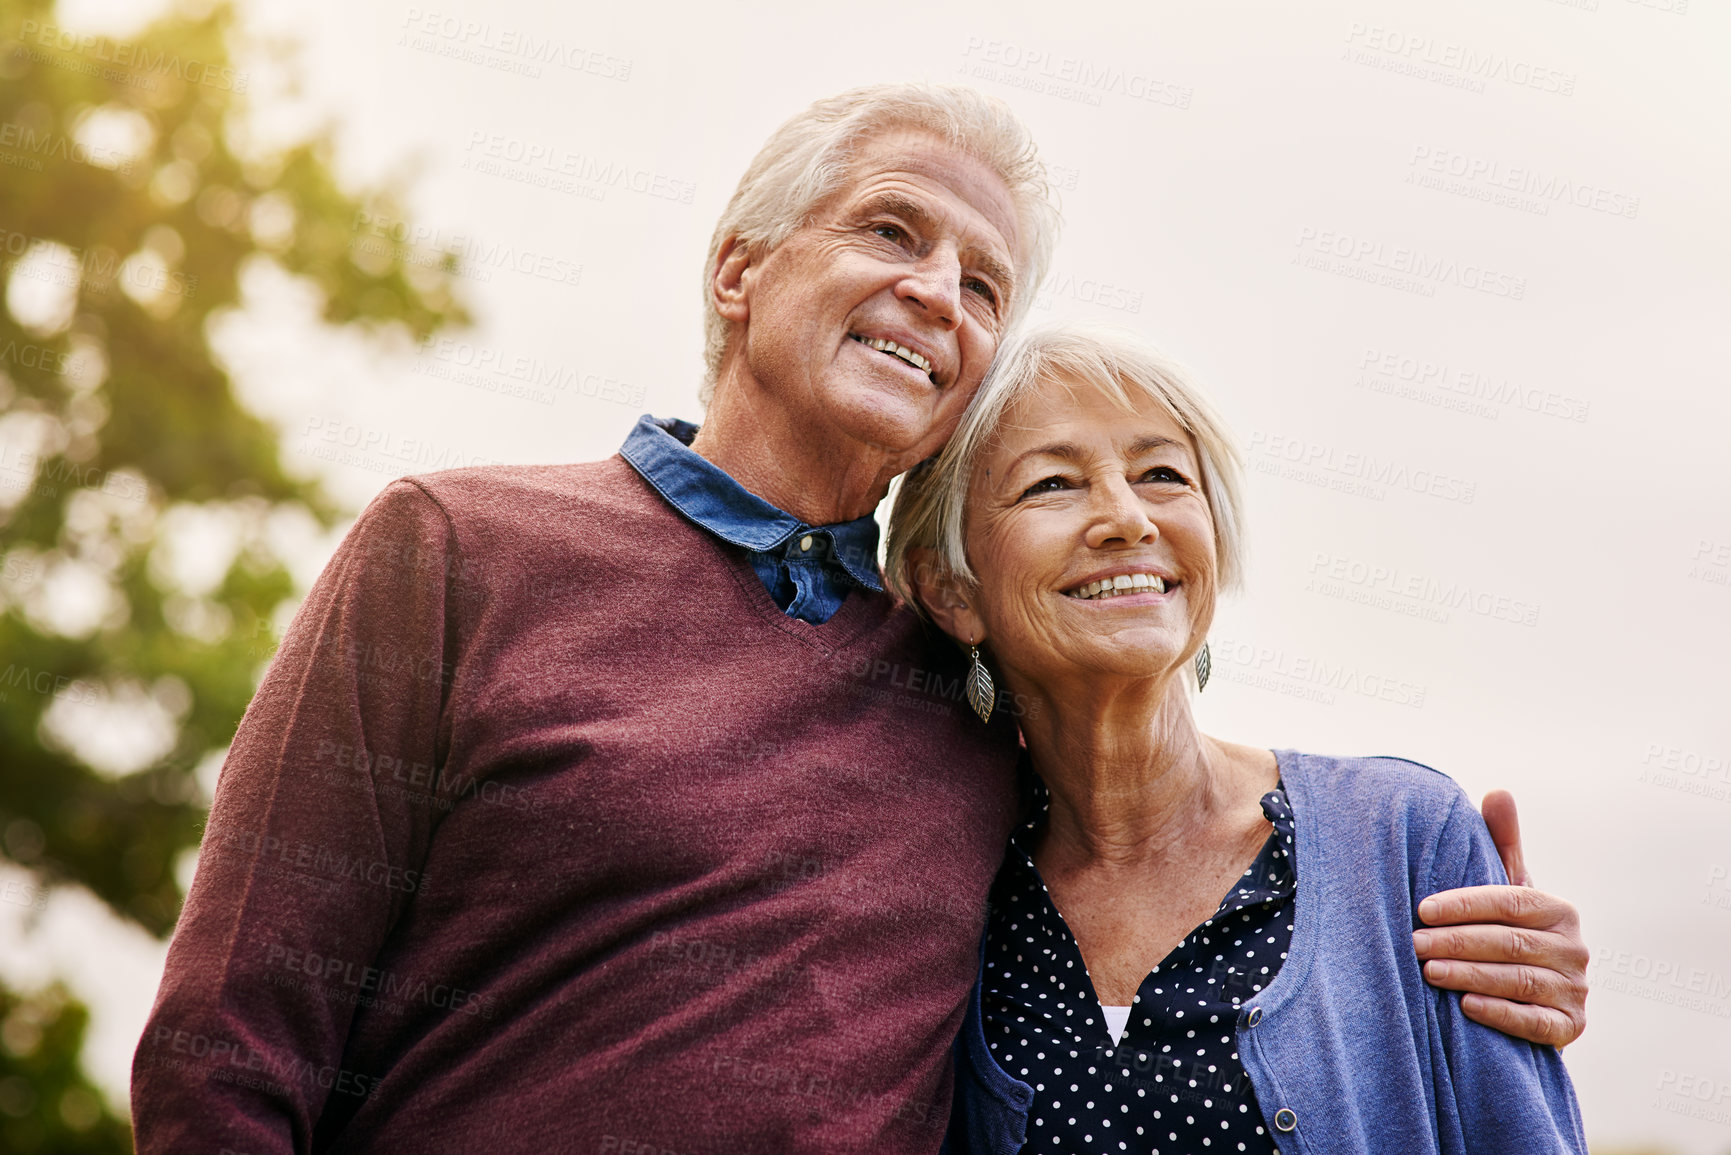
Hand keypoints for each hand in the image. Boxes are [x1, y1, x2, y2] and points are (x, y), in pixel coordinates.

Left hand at [1410, 790, 1587, 1047]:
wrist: (1533, 998)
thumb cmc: (1508, 932)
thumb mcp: (1508, 890)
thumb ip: (1501, 845)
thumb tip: (1498, 792)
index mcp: (1559, 910)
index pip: (1511, 901)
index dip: (1466, 905)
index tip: (1422, 909)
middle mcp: (1575, 949)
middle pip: (1511, 942)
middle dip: (1458, 942)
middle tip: (1414, 942)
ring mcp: (1575, 990)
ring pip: (1519, 980)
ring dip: (1470, 976)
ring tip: (1428, 971)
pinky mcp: (1571, 1028)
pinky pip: (1536, 1024)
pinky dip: (1500, 1014)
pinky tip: (1465, 1007)